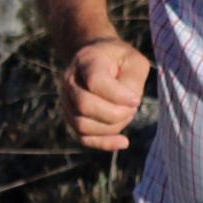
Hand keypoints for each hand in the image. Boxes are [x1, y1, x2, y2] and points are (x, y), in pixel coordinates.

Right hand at [63, 36, 150, 151]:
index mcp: (86, 60)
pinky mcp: (71, 117)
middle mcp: (70, 80)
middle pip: (84, 105)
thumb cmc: (120, 60)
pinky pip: (83, 138)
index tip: (136, 99)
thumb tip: (128, 104)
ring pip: (82, 125)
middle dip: (115, 114)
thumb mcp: (134, 61)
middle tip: (133, 107)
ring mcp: (66, 100)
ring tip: (127, 115)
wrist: (99, 59)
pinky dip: (104, 143)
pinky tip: (123, 142)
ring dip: (112, 127)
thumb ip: (133, 80)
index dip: (118, 96)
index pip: (95, 82)